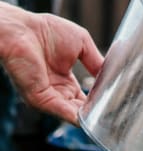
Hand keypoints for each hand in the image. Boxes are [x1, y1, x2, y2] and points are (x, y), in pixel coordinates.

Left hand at [0, 3, 102, 124]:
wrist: (23, 30)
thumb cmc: (47, 31)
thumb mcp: (82, 43)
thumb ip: (95, 60)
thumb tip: (111, 73)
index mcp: (65, 77)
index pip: (83, 95)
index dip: (97, 99)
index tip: (112, 102)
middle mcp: (56, 89)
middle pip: (78, 107)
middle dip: (92, 112)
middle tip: (111, 115)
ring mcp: (47, 94)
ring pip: (70, 111)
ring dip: (84, 116)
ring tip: (101, 120)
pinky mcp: (38, 96)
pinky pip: (57, 108)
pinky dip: (70, 115)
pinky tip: (83, 119)